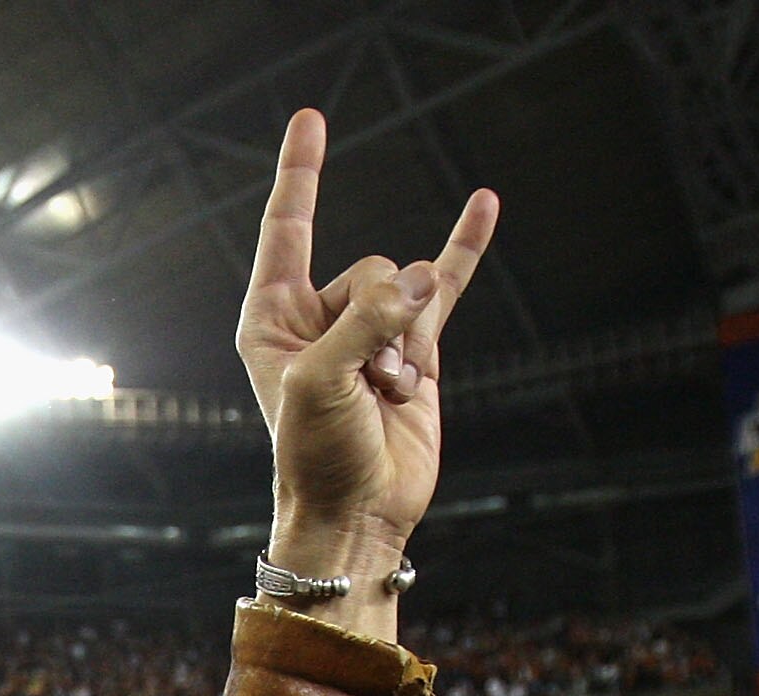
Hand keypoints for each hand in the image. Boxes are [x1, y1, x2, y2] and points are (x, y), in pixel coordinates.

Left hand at [236, 110, 497, 608]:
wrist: (358, 513)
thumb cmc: (318, 455)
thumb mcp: (323, 382)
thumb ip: (369, 321)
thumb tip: (428, 280)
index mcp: (273, 319)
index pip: (288, 228)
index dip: (301, 174)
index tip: (310, 119)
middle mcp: (319, 318)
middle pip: (371, 266)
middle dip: (379, 317)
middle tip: (365, 381)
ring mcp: (371, 331)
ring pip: (409, 290)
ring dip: (406, 347)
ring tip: (386, 396)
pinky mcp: (415, 350)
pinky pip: (448, 285)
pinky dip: (465, 247)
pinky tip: (485, 203)